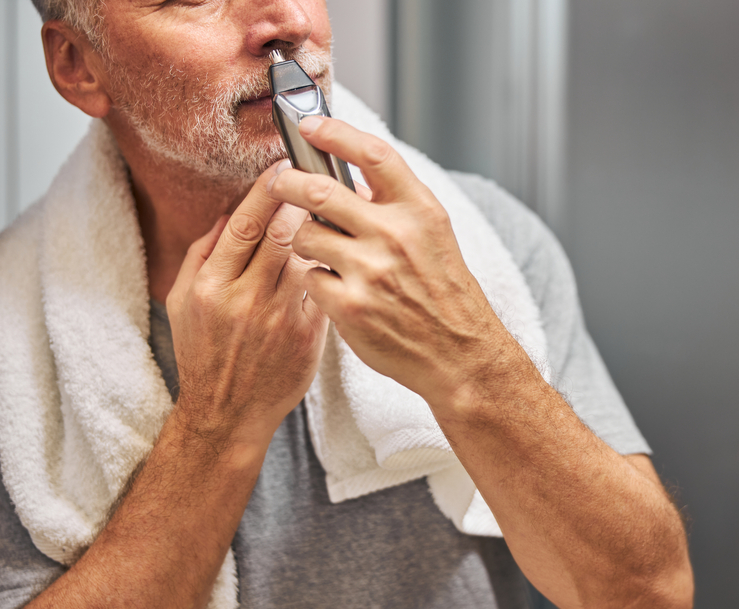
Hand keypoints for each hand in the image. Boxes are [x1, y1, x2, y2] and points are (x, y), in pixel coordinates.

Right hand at [166, 163, 329, 451]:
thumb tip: (226, 213)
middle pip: (284, 233)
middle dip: (301, 198)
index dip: (266, 190)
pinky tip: (339, 247)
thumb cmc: (204, 353)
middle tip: (315, 176)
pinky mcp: (310, 334)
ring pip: (311, 256)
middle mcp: (247, 299)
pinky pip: (325, 286)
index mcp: (213, 286)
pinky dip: (331, 263)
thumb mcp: (183, 301)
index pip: (245, 223)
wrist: (228, 412)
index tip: (281, 166)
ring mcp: (282, 318)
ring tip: (332, 206)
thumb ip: (201, 254)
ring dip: (322, 227)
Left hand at [266, 117, 525, 408]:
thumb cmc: (444, 292)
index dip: (335, 132)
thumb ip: (394, 204)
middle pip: (320, 190)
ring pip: (305, 236)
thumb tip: (348, 175)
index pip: (373, 154)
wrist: (459, 353)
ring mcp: (371, 271)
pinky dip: (314, 280)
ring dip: (303, 241)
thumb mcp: (433, 236)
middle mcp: (396, 235)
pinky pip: (308, 277)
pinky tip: (335, 289)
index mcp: (420, 210)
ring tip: (321, 252)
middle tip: (279, 183)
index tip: (309, 125)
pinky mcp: (350, 306)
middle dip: (289, 183)